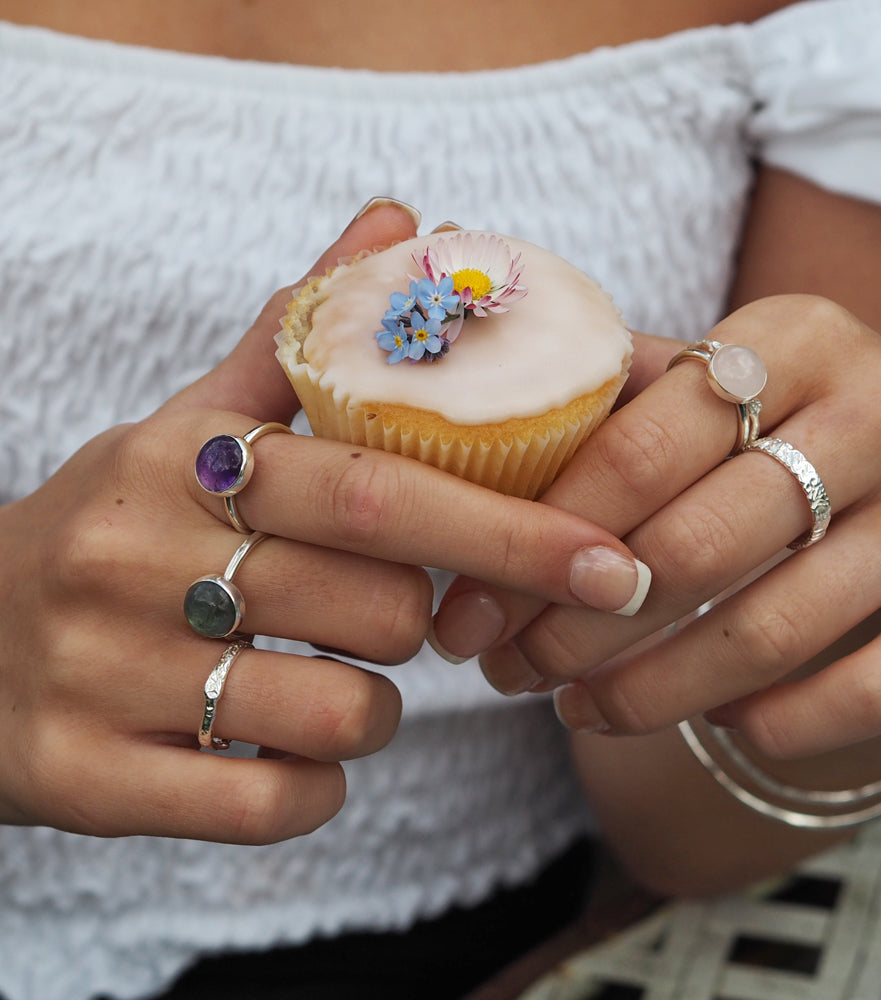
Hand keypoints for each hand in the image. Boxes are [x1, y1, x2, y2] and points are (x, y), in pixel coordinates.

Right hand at [0, 202, 646, 842]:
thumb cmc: (121, 527)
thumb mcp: (196, 425)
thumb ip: (302, 330)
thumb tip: (405, 219)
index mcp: (186, 457)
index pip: (382, 489)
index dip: (511, 530)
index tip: (610, 561)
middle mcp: (137, 555)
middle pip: (384, 612)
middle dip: (423, 624)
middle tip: (384, 611)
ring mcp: (104, 673)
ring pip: (346, 716)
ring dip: (373, 709)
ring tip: (323, 676)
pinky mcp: (85, 778)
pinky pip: (278, 803)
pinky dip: (314, 786)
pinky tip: (276, 748)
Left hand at [433, 295, 880, 757]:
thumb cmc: (812, 411)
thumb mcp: (736, 371)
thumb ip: (627, 394)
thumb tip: (480, 437)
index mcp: (797, 336)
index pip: (640, 448)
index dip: (540, 540)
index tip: (472, 607)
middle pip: (695, 548)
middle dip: (578, 631)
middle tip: (510, 672)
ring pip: (772, 631)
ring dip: (652, 692)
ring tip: (579, 711)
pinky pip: (872, 688)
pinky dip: (774, 723)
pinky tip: (713, 723)